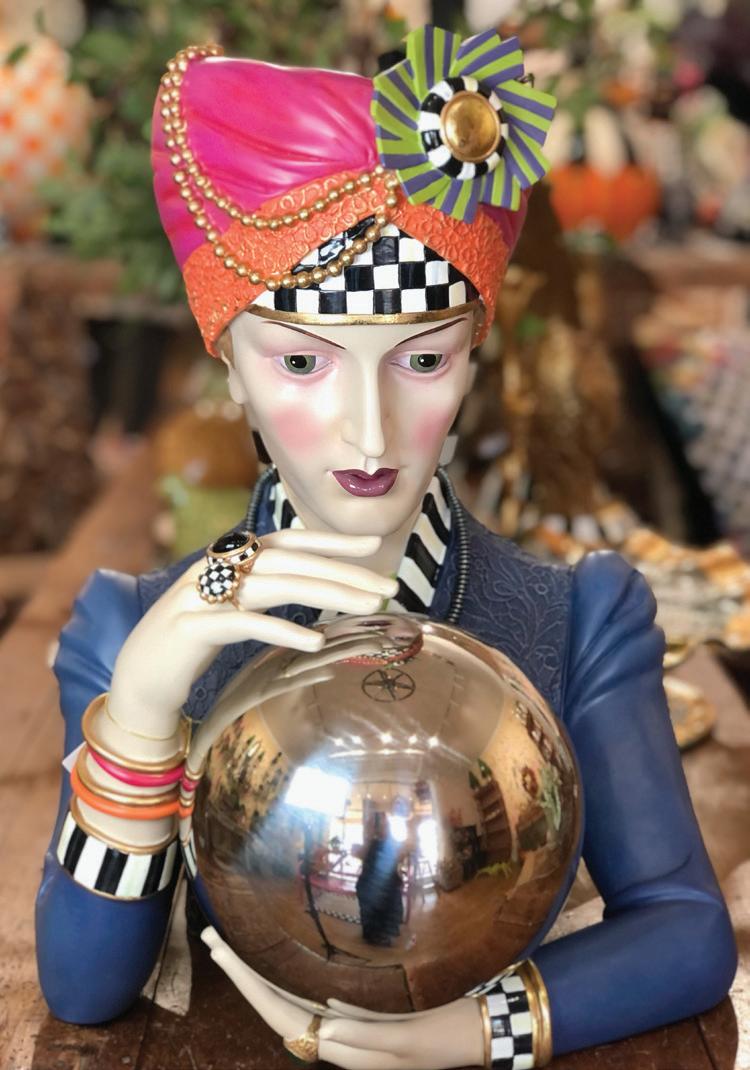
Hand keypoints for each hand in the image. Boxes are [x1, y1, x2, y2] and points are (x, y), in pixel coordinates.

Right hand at [109, 529, 398, 742]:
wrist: (136, 682)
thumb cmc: (191, 648)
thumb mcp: (232, 611)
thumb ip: (264, 593)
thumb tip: (316, 588)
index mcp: (228, 561)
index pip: (288, 542)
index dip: (330, 542)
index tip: (373, 547)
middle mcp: (215, 568)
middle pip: (289, 561)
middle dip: (342, 571)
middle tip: (387, 587)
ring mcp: (200, 595)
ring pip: (274, 585)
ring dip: (326, 594)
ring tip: (366, 607)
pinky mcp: (190, 628)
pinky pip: (244, 623)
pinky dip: (282, 630)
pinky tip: (316, 641)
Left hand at [202, 927, 484, 1069]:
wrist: (480, 1029)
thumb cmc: (450, 1028)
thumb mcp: (414, 1036)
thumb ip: (368, 1035)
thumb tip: (320, 1025)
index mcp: (344, 1045)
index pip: (280, 1012)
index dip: (247, 981)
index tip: (221, 949)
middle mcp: (336, 1037)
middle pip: (274, 1004)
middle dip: (241, 971)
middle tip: (213, 935)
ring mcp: (344, 1024)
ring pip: (287, 998)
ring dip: (258, 972)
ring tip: (232, 944)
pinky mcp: (357, 1011)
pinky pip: (307, 994)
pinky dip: (284, 974)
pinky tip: (277, 958)